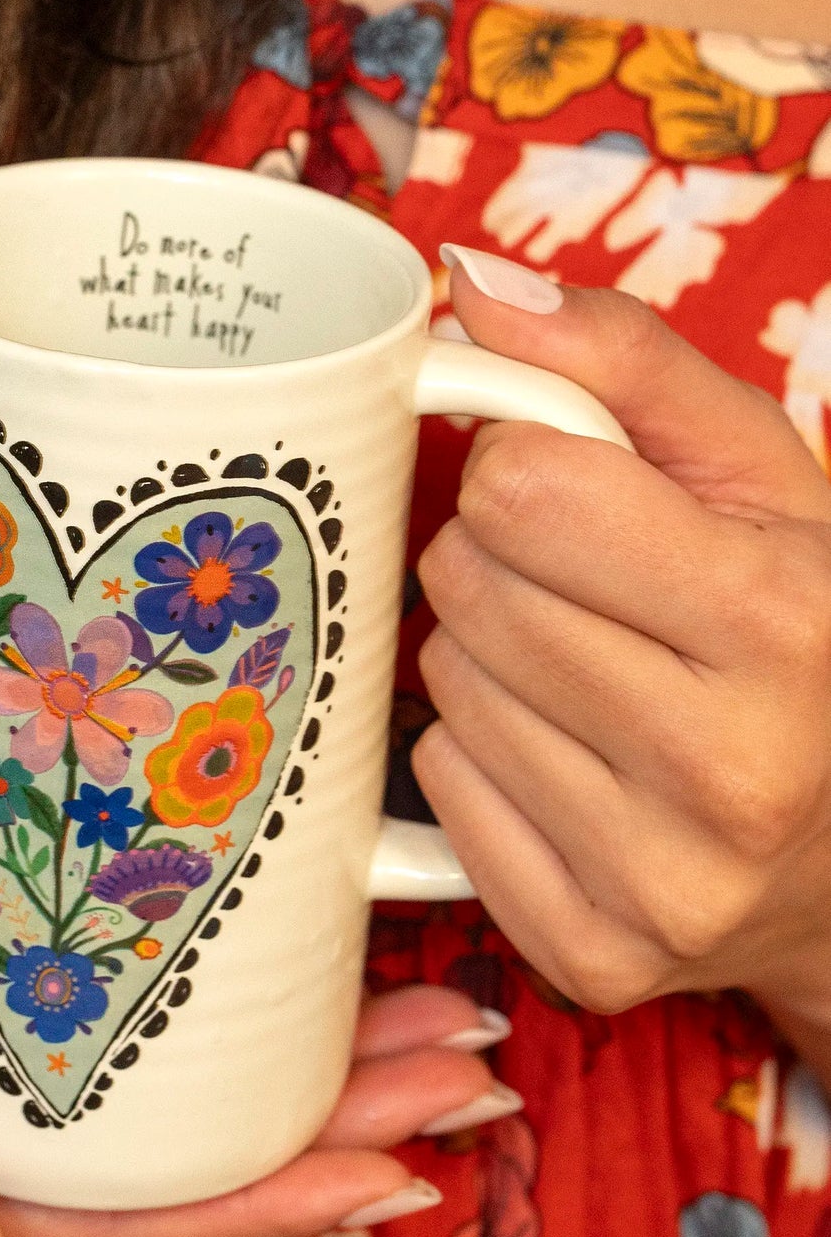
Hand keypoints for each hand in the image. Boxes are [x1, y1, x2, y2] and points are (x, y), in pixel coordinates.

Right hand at [0, 621, 512, 1236]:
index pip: (127, 1221)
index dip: (275, 1200)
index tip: (407, 1158)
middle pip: (173, 1164)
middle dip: (329, 1126)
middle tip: (464, 1066)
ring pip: (162, 1098)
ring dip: (295, 1066)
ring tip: (423, 1023)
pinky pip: (116, 1029)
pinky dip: (215, 1010)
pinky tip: (283, 969)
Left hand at [414, 249, 830, 1025]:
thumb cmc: (802, 636)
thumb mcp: (761, 479)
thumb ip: (623, 364)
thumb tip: (468, 283)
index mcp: (780, 624)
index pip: (522, 491)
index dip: (529, 471)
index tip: (579, 496)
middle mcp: (726, 769)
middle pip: (469, 586)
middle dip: (507, 562)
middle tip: (592, 592)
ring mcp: (656, 881)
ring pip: (445, 688)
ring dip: (493, 657)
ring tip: (594, 677)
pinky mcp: (588, 953)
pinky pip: (440, 789)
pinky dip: (483, 757)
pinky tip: (571, 762)